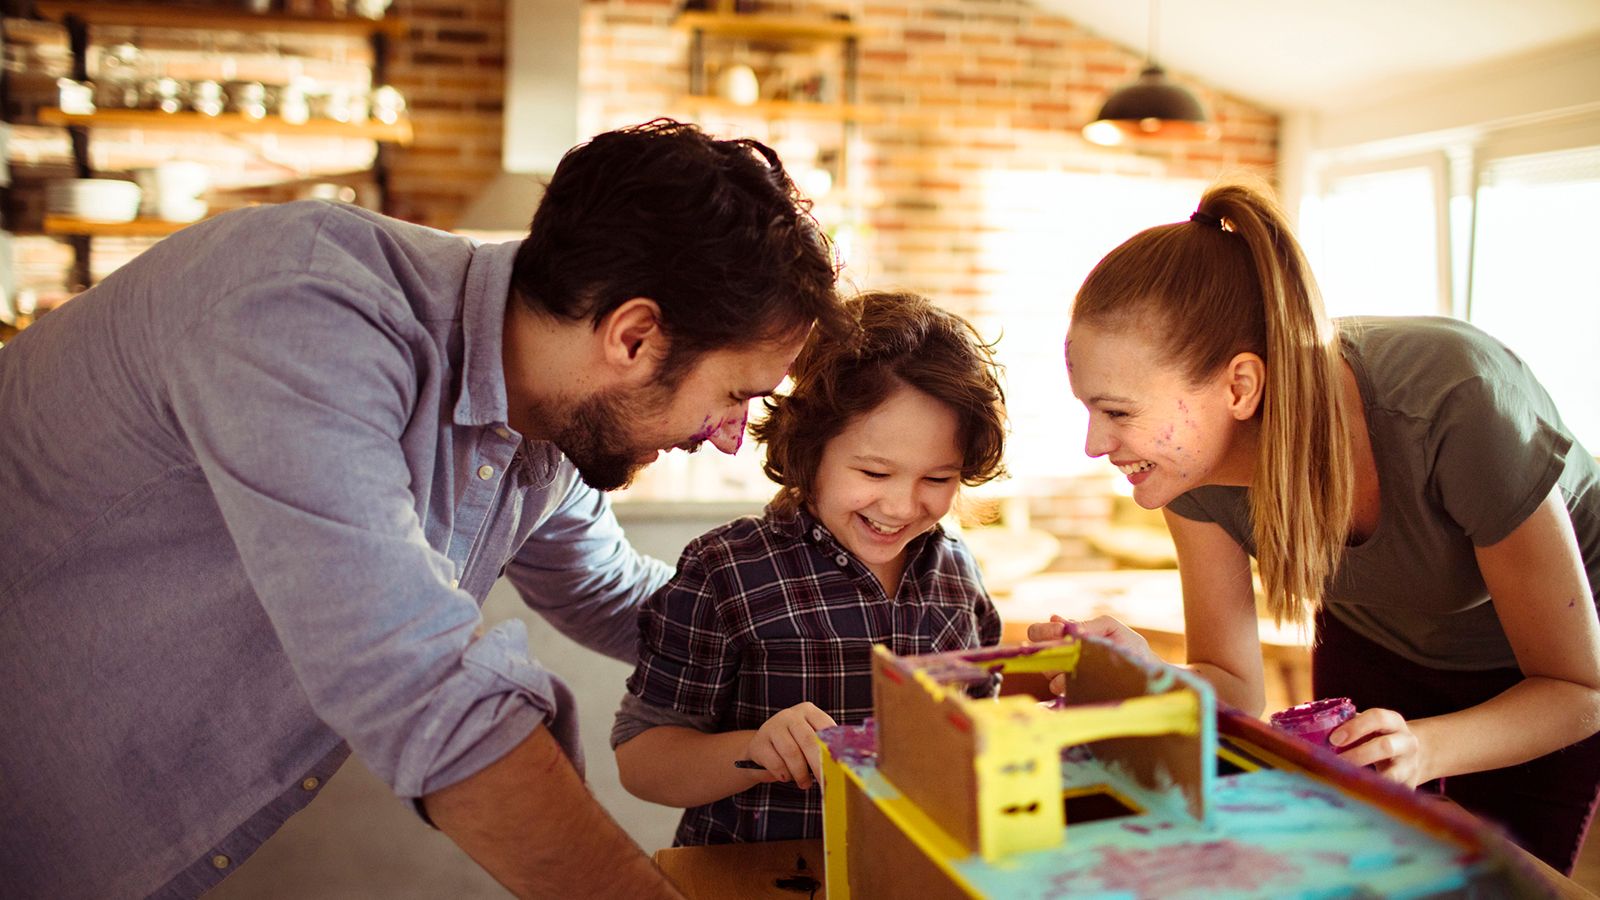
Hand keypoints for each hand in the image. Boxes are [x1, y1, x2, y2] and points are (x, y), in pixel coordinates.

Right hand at [745, 702, 837, 789]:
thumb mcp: (809, 741)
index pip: (825, 727)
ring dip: (800, 773)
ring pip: (792, 753)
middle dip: (818, 765)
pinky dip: (784, 774)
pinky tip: (786, 777)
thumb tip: (843, 766)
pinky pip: (775, 763)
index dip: (833, 750)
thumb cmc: (795, 746)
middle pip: (809, 740)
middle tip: (824, 782)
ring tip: (805, 784)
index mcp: (808, 711)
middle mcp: (790, 715)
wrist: (762, 747)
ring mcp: (772, 726)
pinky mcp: (759, 742)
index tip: (839, 768)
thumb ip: (824, 748)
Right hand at [1026, 614, 1158, 693]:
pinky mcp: (1071, 695)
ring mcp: (1065, 678)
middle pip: (1036, 652)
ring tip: (1083, 668)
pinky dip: (1066, 685)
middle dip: (1046, 649)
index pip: (1039, 632)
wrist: (1147, 677)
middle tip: (1066, 650)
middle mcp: (1062, 657)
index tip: (1060, 631)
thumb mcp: (1110, 628)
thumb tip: (1056, 619)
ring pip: (1048, 672)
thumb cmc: (1130, 649)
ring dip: (1061, 669)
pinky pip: (1057, 691)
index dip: (1044, 631)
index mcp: (1068, 637)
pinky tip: (1083, 682)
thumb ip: (1085, 625)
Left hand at [1330, 707, 1427, 787]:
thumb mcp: (1369, 727)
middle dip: (1358, 754)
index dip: (1355, 727)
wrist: (1411, 757)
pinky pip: (1392, 793)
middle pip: (1385, 746)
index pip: (1378, 718)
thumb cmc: (1378, 738)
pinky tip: (1356, 796)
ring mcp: (1410, 766)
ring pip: (1392, 774)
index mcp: (1393, 722)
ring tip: (1344, 780)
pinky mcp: (1409, 786)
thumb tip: (1308, 728)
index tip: (1334, 740)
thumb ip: (1346, 725)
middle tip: (1335, 762)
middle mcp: (1406, 743)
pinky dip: (1373, 795)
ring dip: (1366, 778)